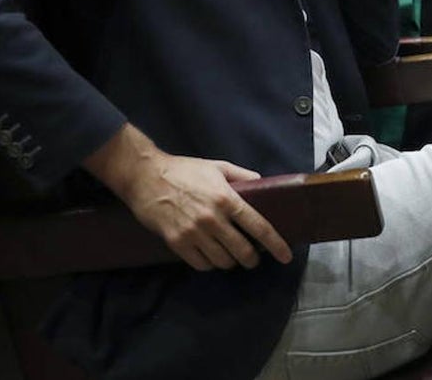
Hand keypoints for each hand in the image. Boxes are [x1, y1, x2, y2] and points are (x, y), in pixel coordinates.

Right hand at [84, 125, 292, 270]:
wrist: (146, 177)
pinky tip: (211, 257)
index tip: (285, 256)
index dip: (275, 244)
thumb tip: (262, 184)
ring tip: (232, 257)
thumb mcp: (217, 166)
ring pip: (222, 261)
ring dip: (231, 262)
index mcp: (227, 199)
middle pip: (242, 250)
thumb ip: (242, 176)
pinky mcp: (177, 243)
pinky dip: (210, 264)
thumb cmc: (184, 170)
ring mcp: (194, 233)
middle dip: (252, 258)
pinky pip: (201, 264)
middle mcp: (213, 219)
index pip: (258, 226)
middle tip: (253, 258)